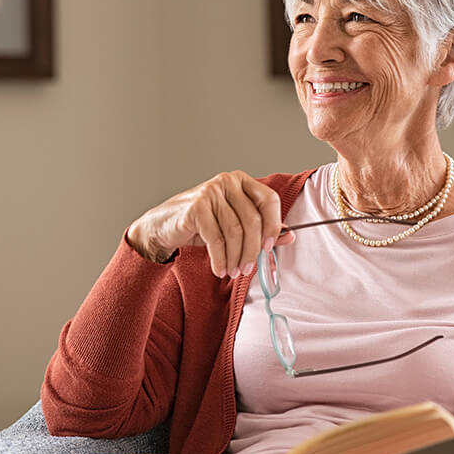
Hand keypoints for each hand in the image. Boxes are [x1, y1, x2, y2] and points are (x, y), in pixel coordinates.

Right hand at [127, 171, 294, 276]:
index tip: (270, 247)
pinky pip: (217, 239)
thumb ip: (262, 229)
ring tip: (233, 272)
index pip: (269, 199)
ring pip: (235, 232)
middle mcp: (227, 181)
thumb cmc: (202, 225)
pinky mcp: (196, 207)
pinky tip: (220, 268)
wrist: (163, 226)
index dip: (274, 225)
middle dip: (253, 250)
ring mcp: (210, 192)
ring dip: (236, 257)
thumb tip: (290, 236)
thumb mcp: (234, 225)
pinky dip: (221, 258)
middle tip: (248, 269)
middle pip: (253, 219)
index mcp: (241, 181)